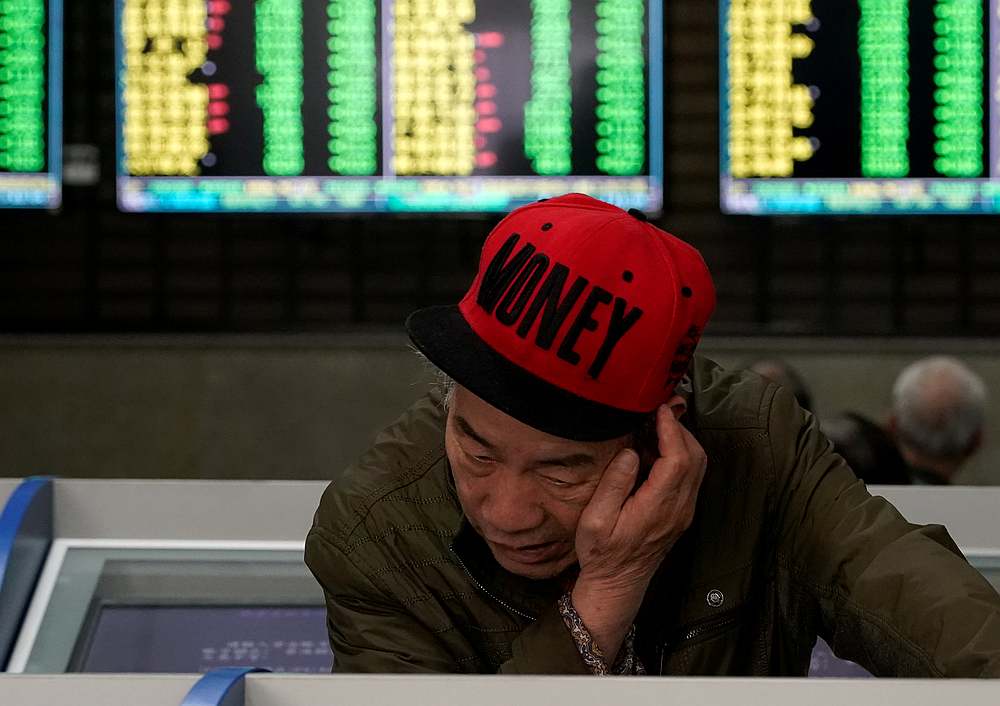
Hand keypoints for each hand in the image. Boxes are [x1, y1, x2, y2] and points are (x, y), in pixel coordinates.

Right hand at [569, 400, 707, 659]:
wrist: (618, 584)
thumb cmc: (601, 553)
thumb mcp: (596, 520)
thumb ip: (614, 483)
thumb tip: (630, 451)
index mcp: (658, 507)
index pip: (677, 459)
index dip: (671, 430)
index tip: (657, 409)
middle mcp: (679, 508)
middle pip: (696, 458)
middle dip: (679, 429)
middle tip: (656, 411)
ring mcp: (684, 511)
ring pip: (698, 466)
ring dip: (682, 441)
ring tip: (656, 426)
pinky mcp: (682, 513)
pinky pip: (691, 476)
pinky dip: (680, 455)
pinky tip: (655, 450)